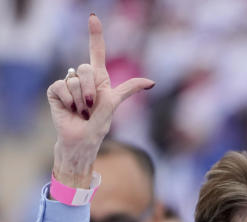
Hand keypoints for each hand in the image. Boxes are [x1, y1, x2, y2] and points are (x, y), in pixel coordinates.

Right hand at [46, 14, 154, 186]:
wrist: (82, 140)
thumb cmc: (99, 124)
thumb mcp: (115, 104)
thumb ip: (128, 89)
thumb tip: (152, 82)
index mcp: (99, 79)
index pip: (96, 52)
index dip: (95, 35)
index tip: (93, 17)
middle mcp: (83, 78)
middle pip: (85, 67)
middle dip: (90, 89)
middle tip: (90, 106)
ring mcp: (68, 84)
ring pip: (74, 79)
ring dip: (80, 100)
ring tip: (82, 111)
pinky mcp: (55, 91)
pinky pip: (61, 87)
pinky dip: (69, 102)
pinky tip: (71, 110)